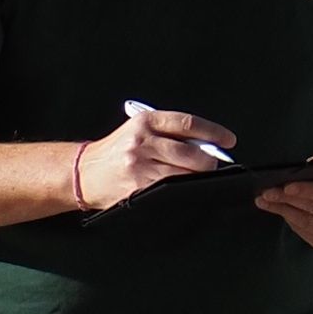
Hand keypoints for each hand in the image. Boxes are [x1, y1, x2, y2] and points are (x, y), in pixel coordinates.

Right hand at [78, 104, 233, 210]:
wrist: (84, 172)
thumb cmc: (116, 151)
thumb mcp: (138, 131)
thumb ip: (169, 133)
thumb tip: (207, 143)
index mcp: (145, 121)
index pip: (188, 123)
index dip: (213, 132)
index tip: (228, 140)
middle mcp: (142, 141)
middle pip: (190, 152)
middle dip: (208, 161)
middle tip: (214, 164)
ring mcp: (139, 165)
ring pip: (182, 173)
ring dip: (196, 178)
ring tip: (198, 178)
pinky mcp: (137, 187)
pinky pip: (169, 190)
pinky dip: (181, 192)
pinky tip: (184, 191)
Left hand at [252, 167, 312, 253]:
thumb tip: (306, 167)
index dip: (308, 190)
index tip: (286, 186)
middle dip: (288, 200)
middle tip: (266, 192)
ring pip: (309, 224)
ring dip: (284, 212)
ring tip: (266, 201)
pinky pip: (308, 235)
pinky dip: (292, 222)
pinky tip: (282, 212)